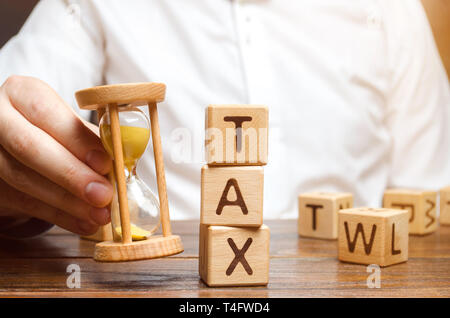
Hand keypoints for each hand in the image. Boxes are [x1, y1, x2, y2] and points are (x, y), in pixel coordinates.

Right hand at [0, 75, 112, 235]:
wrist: (14, 148)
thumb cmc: (52, 131)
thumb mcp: (70, 123)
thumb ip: (94, 137)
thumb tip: (124, 156)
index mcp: (22, 94)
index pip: (46, 112)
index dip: (77, 140)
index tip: (105, 163)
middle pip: (28, 146)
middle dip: (71, 174)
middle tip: (104, 195)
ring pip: (22, 179)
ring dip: (67, 202)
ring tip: (100, 214)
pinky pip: (22, 203)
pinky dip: (58, 216)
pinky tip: (83, 222)